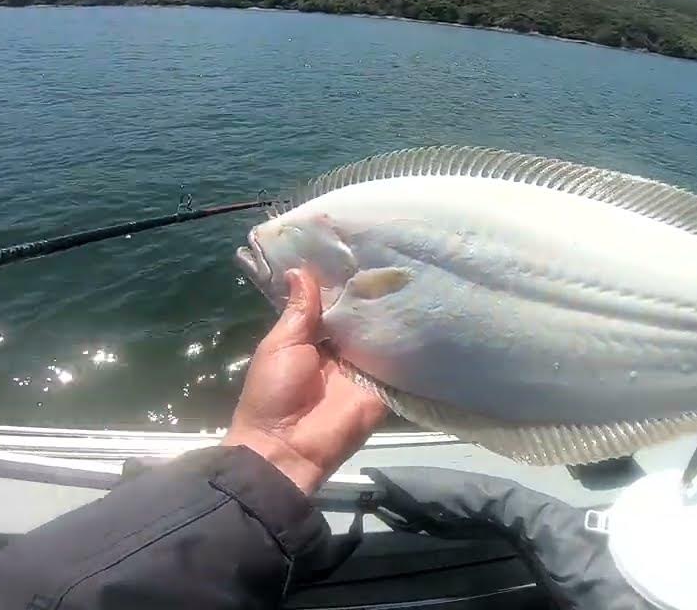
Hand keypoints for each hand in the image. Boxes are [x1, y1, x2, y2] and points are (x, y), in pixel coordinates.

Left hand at [222, 268, 389, 493]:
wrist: (286, 448)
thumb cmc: (273, 393)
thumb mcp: (280, 345)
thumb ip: (298, 311)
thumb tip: (300, 269)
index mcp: (313, 338)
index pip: (333, 303)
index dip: (342, 280)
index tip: (357, 247)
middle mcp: (342, 349)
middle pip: (361, 315)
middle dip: (372, 292)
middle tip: (392, 253)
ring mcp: (365, 367)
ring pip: (383, 333)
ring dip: (393, 310)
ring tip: (411, 271)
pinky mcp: (384, 386)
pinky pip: (399, 361)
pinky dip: (410, 341)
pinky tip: (424, 310)